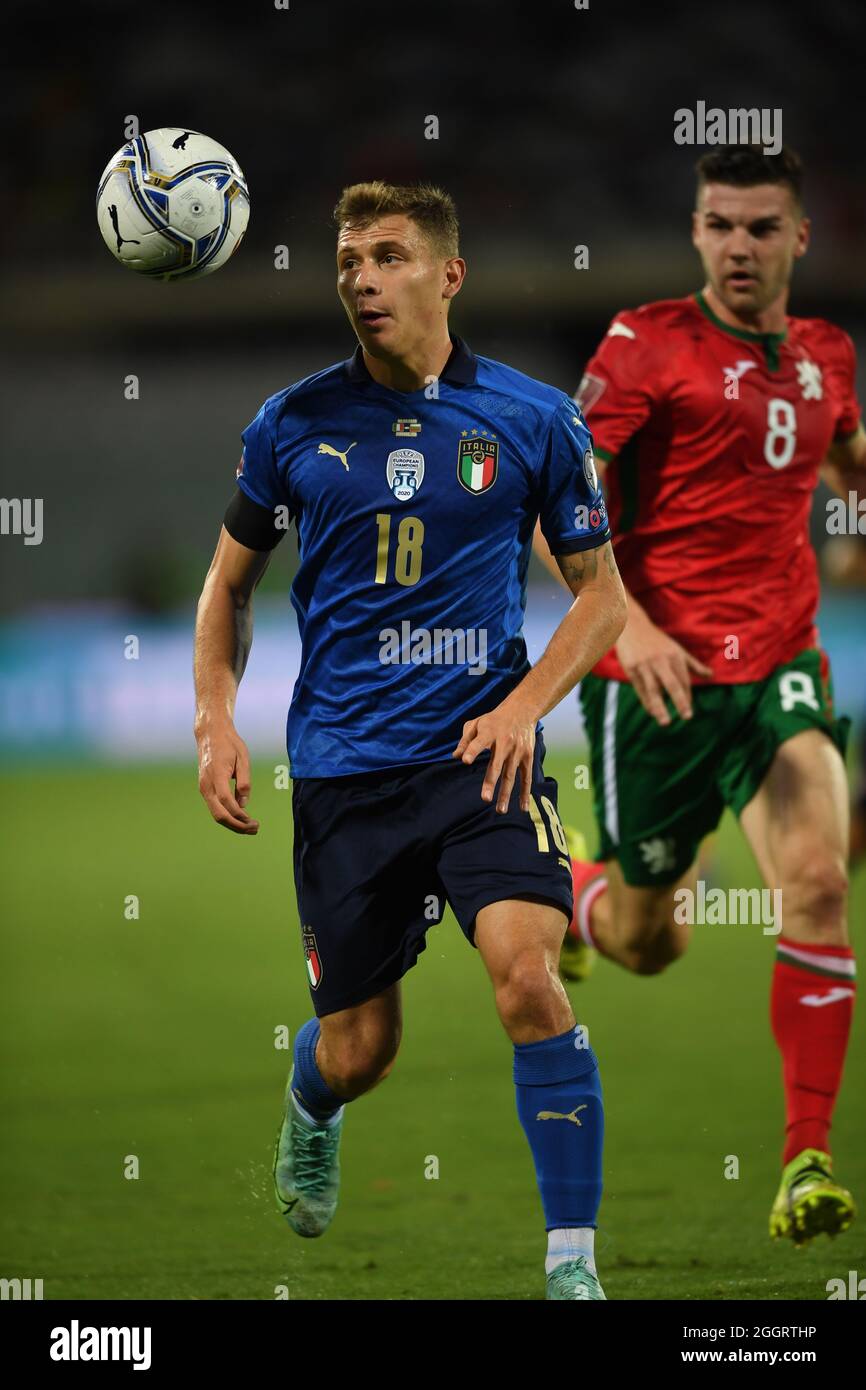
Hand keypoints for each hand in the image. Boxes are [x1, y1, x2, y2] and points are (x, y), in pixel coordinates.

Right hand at [195, 718, 258, 833]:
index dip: (240, 815)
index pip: (226, 801)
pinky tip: (241, 818)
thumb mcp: (243, 758)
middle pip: (219, 815)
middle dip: (237, 826)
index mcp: (217, 775)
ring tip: (250, 827)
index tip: (253, 821)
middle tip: (255, 829)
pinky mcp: (205, 789)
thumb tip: (244, 803)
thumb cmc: (229, 744)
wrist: (210, 734)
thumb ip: (244, 781)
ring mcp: (204, 788)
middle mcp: (206, 785)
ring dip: (233, 824)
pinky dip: (228, 816)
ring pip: (216, 814)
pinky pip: (215, 807)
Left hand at [452, 699, 536, 812]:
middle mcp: (504, 743)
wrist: (522, 710)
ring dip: (506, 794)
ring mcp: (517, 751)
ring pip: (511, 775)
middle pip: (496, 765)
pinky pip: (526, 777)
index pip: (478, 742)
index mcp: (488, 732)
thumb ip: (465, 740)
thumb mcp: (476, 723)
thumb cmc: (494, 720)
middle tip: (485, 799)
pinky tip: (522, 807)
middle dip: (491, 782)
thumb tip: (456, 757)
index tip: (466, 761)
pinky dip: (525, 793)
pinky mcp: (527, 757)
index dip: (472, 751)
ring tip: (500, 810)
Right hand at [615, 611, 711, 725]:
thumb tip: (711, 676)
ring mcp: (645, 664)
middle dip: (680, 701)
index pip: (684, 680)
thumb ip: (694, 665)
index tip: (687, 712)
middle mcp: (661, 660)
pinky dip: (646, 701)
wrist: (632, 627)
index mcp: (674, 656)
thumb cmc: (657, 641)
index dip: (686, 696)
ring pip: (654, 689)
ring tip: (665, 722)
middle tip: (687, 717)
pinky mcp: (631, 668)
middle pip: (672, 684)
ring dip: (659, 707)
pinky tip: (651, 712)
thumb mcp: (677, 650)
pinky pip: (640, 688)